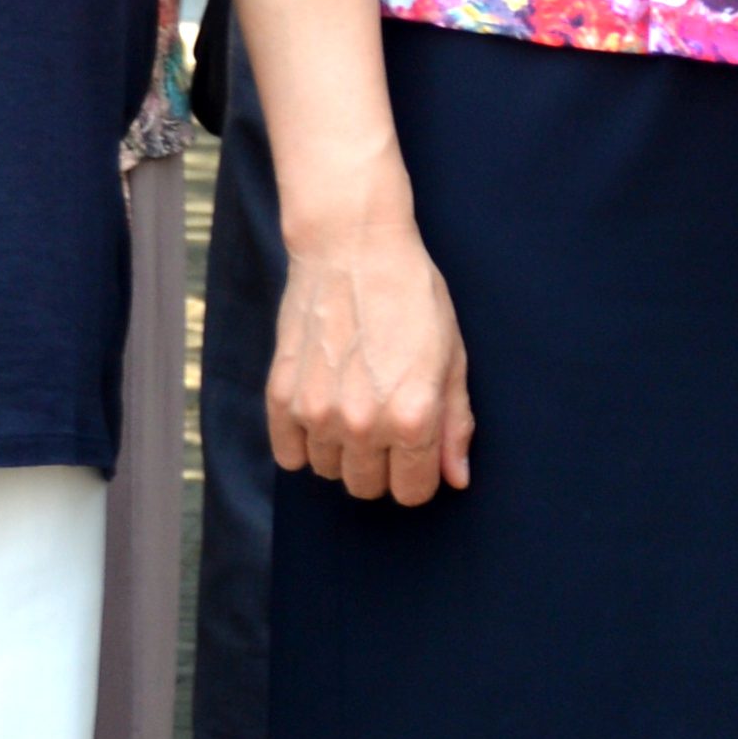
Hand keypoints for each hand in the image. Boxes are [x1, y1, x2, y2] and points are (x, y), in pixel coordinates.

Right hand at [272, 193, 474, 503]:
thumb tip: (456, 479)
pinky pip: (288, 454)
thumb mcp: (452, 356)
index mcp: (412, 418)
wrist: (352, 247)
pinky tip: (322, 408)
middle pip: (368, 487)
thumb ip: (455, 424)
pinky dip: (304, 442)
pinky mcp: (281, 395)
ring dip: (343, 450)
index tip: (417, 447)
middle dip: (382, 464)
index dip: (418, 473)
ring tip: (354, 403)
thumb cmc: (412, 296)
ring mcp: (316, 412)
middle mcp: (362, 424)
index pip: (412, 491)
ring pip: (329, 471)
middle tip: (386, 419)